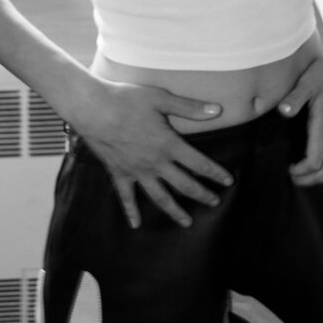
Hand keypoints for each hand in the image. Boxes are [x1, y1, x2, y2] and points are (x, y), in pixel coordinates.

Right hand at [74, 80, 234, 228]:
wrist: (94, 109)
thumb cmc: (127, 99)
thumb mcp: (161, 98)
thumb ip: (189, 107)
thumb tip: (217, 110)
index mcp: (168, 144)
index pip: (199, 163)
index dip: (215, 173)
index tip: (228, 181)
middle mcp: (155, 163)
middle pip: (184, 184)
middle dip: (202, 194)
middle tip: (214, 202)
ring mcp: (137, 171)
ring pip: (160, 197)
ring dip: (175, 211)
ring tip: (187, 222)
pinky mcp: (119, 173)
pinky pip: (127, 197)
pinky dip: (131, 212)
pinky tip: (136, 224)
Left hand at [277, 50, 322, 185]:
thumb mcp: (307, 81)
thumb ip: (295, 97)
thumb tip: (282, 111)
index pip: (315, 161)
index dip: (300, 172)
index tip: (287, 168)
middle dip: (308, 180)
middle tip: (290, 177)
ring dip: (318, 175)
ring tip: (300, 172)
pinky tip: (314, 158)